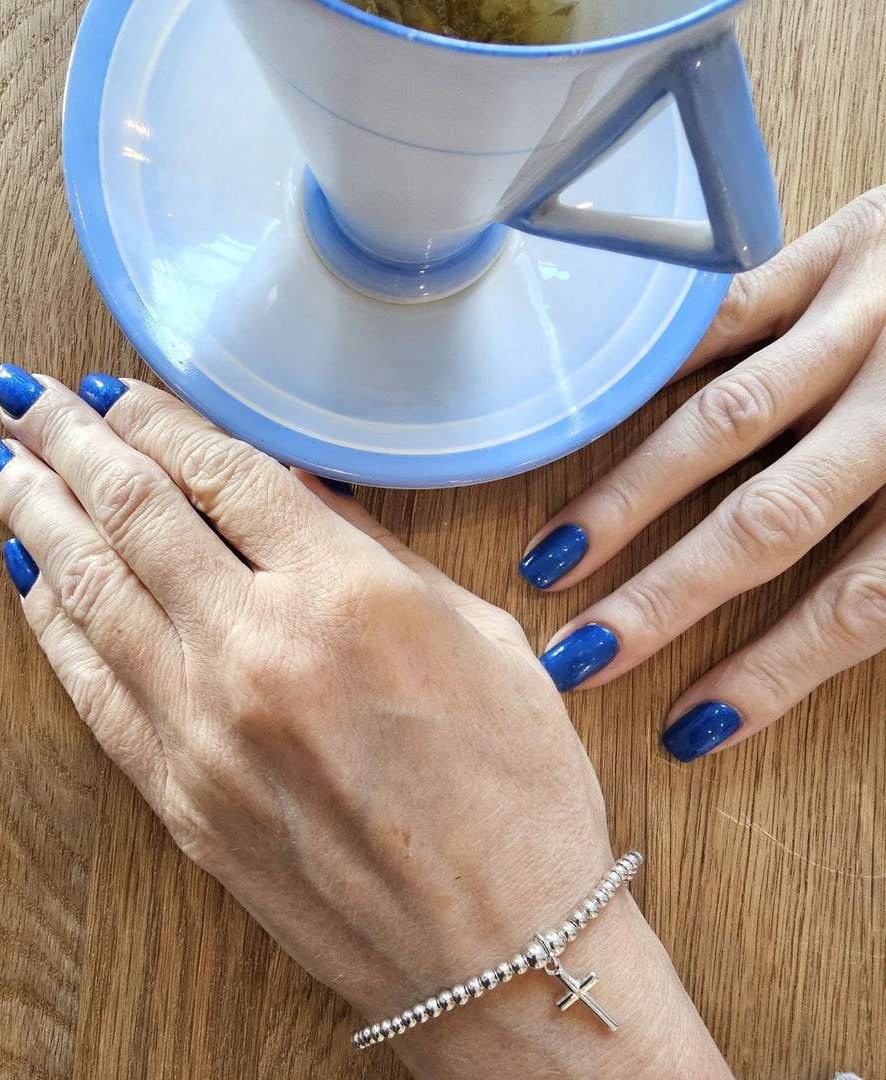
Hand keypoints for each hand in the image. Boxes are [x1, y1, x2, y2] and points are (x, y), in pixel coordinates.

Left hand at [0, 368, 728, 1078]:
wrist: (498, 948)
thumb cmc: (516, 792)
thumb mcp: (480, 637)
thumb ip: (374, 557)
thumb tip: (291, 496)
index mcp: (349, 596)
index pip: (222, 471)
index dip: (157, 418)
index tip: (115, 391)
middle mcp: (260, 650)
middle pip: (137, 511)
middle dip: (69, 440)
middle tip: (25, 396)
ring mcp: (205, 729)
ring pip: (92, 589)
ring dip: (36, 514)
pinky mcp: (179, 796)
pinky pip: (91, 684)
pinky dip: (51, 619)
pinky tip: (26, 572)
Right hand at [518, 187, 885, 761]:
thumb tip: (834, 636)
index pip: (855, 603)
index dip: (768, 672)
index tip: (689, 725)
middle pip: (767, 523)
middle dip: (664, 599)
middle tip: (581, 655)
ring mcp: (868, 320)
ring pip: (726, 424)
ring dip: (628, 499)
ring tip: (554, 558)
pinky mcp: (840, 250)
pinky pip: (727, 316)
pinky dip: (652, 373)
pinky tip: (587, 420)